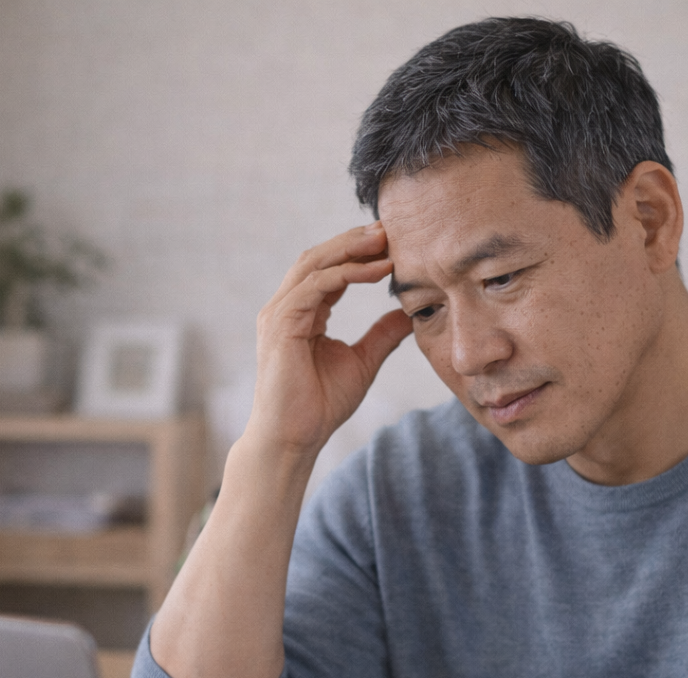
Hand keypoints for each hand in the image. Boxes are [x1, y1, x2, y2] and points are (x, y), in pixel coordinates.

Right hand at [248, 224, 412, 457]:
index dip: (360, 254)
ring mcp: (279, 313)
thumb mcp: (362, 362)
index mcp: (302, 313)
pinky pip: (315, 286)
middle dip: (354, 240)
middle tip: (390, 228)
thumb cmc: (320, 406)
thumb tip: (408, 314)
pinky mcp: (281, 324)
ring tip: (385, 239)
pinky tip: (376, 270)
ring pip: (315, 263)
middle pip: (320, 257)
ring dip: (351, 248)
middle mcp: (286, 307)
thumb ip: (381, 335)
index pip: (330, 270)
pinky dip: (347, 273)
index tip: (394, 245)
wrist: (294, 438)